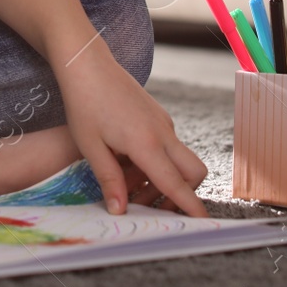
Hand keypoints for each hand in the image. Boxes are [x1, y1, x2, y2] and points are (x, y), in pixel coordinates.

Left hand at [55, 46, 207, 216]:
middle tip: (150, 206)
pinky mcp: (158, 115)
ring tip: (127, 185)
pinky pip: (167, 146)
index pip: (176, 183)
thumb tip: (120, 210)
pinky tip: (126, 163)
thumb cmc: (84, 103)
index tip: (202, 223)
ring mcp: (163, 122)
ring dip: (162, 179)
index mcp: (146, 143)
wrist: (87, 63)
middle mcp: (163, 133)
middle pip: (193, 172)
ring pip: (178, 160)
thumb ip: (109, 180)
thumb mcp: (90, 146)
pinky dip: (155, 162)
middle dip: (181, 194)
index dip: (190, 206)